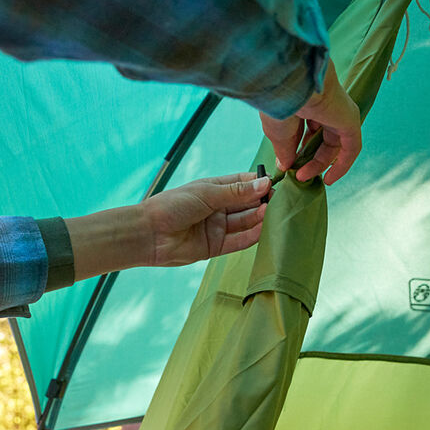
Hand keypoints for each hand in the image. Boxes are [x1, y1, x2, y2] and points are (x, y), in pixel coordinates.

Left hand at [143, 172, 268, 266]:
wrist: (150, 234)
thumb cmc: (173, 206)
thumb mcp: (207, 193)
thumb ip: (237, 192)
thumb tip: (265, 183)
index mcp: (213, 189)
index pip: (243, 184)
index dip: (259, 184)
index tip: (276, 183)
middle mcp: (217, 208)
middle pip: (246, 204)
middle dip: (262, 202)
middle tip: (280, 201)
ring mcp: (217, 227)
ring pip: (245, 223)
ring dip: (259, 218)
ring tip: (274, 213)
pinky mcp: (215, 247)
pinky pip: (238, 241)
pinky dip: (252, 237)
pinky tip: (264, 230)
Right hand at [259, 59, 360, 184]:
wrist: (290, 84)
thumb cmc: (279, 102)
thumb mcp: (278, 132)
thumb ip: (284, 150)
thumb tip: (286, 165)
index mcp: (305, 105)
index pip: (306, 132)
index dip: (297, 152)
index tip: (288, 167)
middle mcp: (323, 108)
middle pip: (321, 140)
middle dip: (308, 160)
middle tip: (297, 175)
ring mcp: (338, 113)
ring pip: (334, 144)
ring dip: (319, 164)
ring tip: (303, 176)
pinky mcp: (350, 120)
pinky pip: (351, 147)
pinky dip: (342, 165)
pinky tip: (329, 179)